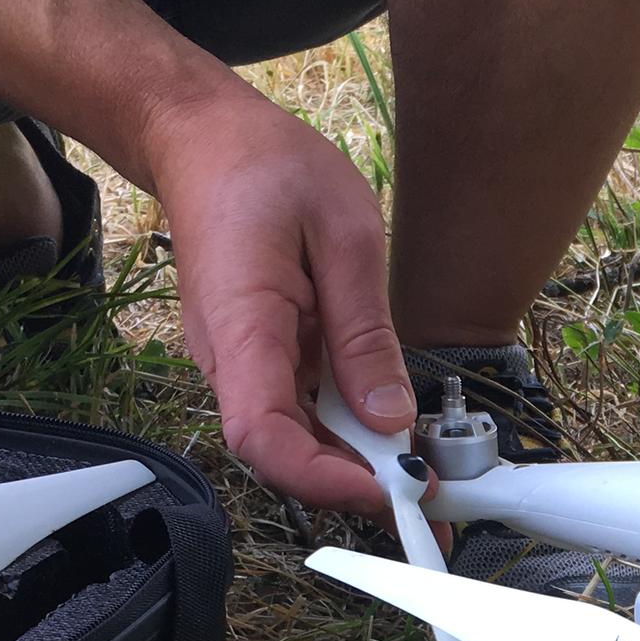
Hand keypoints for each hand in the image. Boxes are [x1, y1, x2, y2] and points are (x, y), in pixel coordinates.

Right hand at [146, 85, 412, 516]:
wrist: (205, 139)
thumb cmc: (265, 168)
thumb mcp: (344, 235)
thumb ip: (364, 331)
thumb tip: (389, 415)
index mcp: (242, 328)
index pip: (265, 435)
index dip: (324, 478)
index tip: (388, 490)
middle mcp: (231, 360)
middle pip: (285, 453)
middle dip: (358, 486)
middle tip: (434, 501)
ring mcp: (242, 364)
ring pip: (297, 438)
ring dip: (357, 463)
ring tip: (425, 472)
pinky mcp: (262, 359)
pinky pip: (302, 410)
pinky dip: (348, 430)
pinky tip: (392, 429)